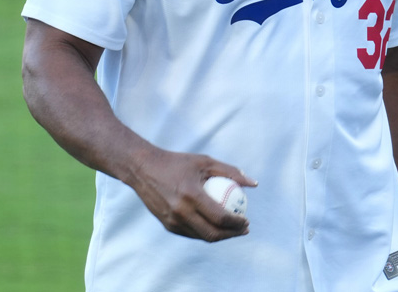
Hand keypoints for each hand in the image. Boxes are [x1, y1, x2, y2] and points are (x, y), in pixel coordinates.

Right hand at [128, 147, 257, 241]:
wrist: (143, 169)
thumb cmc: (178, 163)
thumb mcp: (205, 162)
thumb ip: (231, 172)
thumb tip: (254, 184)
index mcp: (191, 195)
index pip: (220, 217)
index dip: (236, 223)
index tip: (247, 221)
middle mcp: (180, 211)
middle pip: (212, 233)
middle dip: (232, 235)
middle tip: (243, 229)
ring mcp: (172, 221)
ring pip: (201, 236)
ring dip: (219, 236)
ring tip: (232, 228)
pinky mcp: (167, 225)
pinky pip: (191, 233)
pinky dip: (205, 232)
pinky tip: (215, 226)